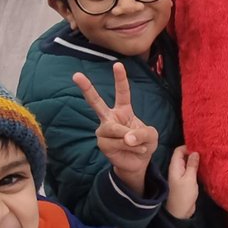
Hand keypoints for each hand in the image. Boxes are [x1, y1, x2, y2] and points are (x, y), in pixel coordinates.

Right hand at [72, 63, 158, 196]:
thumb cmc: (144, 145)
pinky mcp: (102, 143)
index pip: (122, 92)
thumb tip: (126, 138)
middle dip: (86, 88)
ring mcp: (104, 130)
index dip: (120, 79)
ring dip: (131, 139)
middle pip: (96, 102)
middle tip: (76, 75)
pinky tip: (135, 150)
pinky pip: (117, 142)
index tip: (118, 64)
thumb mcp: (151, 135)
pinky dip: (130, 147)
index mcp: (123, 110)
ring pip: (115, 129)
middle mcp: (109, 118)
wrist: (139, 163)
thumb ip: (142, 133)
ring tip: (139, 145)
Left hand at [166, 145, 199, 218]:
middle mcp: (178, 169)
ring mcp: (182, 175)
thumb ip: (192, 165)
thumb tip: (195, 152)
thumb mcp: (189, 179)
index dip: (188, 147)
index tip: (200, 148)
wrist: (180, 212)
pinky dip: (197, 168)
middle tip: (206, 152)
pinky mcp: (187, 180)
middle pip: (184, 155)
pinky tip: (205, 167)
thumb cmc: (183, 195)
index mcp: (175, 166)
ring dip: (197, 160)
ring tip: (208, 158)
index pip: (179, 150)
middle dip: (194, 152)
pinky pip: (192, 170)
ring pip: (189, 163)